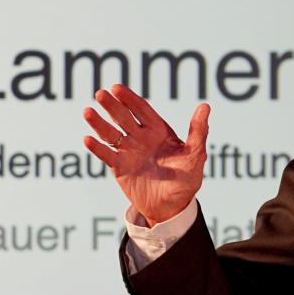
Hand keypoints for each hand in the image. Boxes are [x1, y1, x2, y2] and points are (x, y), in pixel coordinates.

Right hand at [83, 85, 209, 225]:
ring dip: (99, 123)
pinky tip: (87, 139)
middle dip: (112, 106)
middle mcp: (141, 138)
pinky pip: (107, 156)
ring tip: (88, 112)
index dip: (130, 99)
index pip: (142, 110)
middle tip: (100, 93)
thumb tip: (205, 106)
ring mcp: (129, 152)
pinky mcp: (120, 168)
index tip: (117, 88)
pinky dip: (97, 148)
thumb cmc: (186, 179)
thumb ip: (198, 132)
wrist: (172, 206)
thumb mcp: (195, 155)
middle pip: (124, 118)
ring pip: (111, 134)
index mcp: (158, 131)